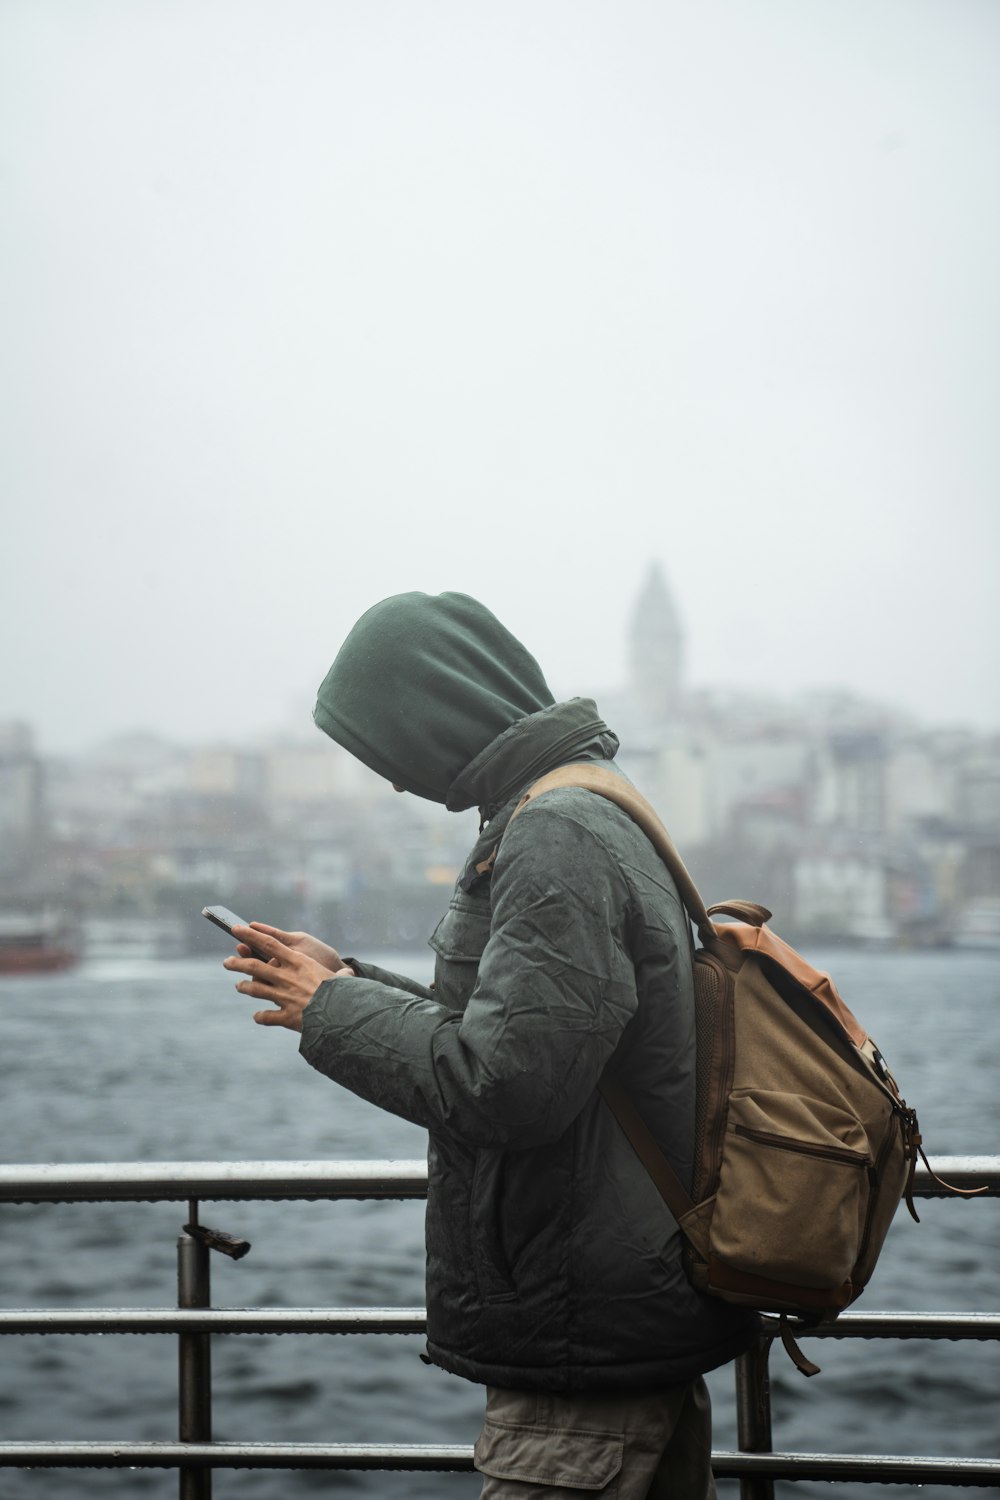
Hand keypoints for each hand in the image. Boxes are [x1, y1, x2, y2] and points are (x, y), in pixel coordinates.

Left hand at [224, 925, 352, 1031]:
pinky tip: (258, 1016)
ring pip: (255, 989)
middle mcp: (287, 978)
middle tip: (227, 962)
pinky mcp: (286, 1016)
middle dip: (238, 963)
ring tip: (238, 986)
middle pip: (254, 966)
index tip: (236, 929)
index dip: (250, 935)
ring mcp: (284, 997)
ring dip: (244, 987)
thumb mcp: (341, 978)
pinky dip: (260, 1016)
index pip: (269, 944)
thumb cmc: (344, 993)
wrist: (342, 1014)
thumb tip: (348, 973)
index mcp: (299, 963)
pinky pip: (266, 1016)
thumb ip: (340, 974)